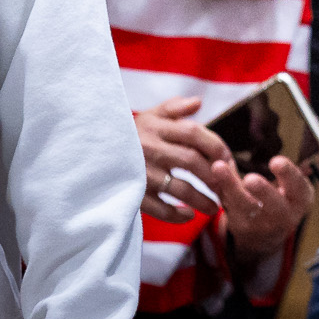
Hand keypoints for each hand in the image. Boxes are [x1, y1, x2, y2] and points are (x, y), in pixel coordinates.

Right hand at [133, 97, 227, 221]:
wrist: (90, 151)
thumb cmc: (129, 133)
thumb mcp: (148, 115)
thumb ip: (174, 108)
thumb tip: (198, 102)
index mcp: (157, 127)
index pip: (195, 133)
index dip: (216, 147)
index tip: (229, 161)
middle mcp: (150, 149)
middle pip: (191, 161)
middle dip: (214, 176)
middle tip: (227, 187)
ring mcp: (140, 172)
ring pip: (179, 188)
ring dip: (202, 200)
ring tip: (216, 207)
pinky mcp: (131, 192)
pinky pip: (158, 208)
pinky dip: (176, 215)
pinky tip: (189, 216)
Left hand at [212, 154, 313, 259]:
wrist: (267, 236)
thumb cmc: (281, 200)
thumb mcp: (291, 188)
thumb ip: (282, 169)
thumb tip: (284, 152)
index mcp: (301, 201)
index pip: (298, 186)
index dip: (288, 174)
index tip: (275, 161)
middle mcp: (284, 216)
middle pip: (273, 204)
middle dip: (262, 191)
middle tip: (250, 178)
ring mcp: (261, 225)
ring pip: (244, 206)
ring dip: (230, 187)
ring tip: (219, 167)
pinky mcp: (240, 227)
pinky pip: (229, 206)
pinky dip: (220, 188)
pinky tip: (212, 175)